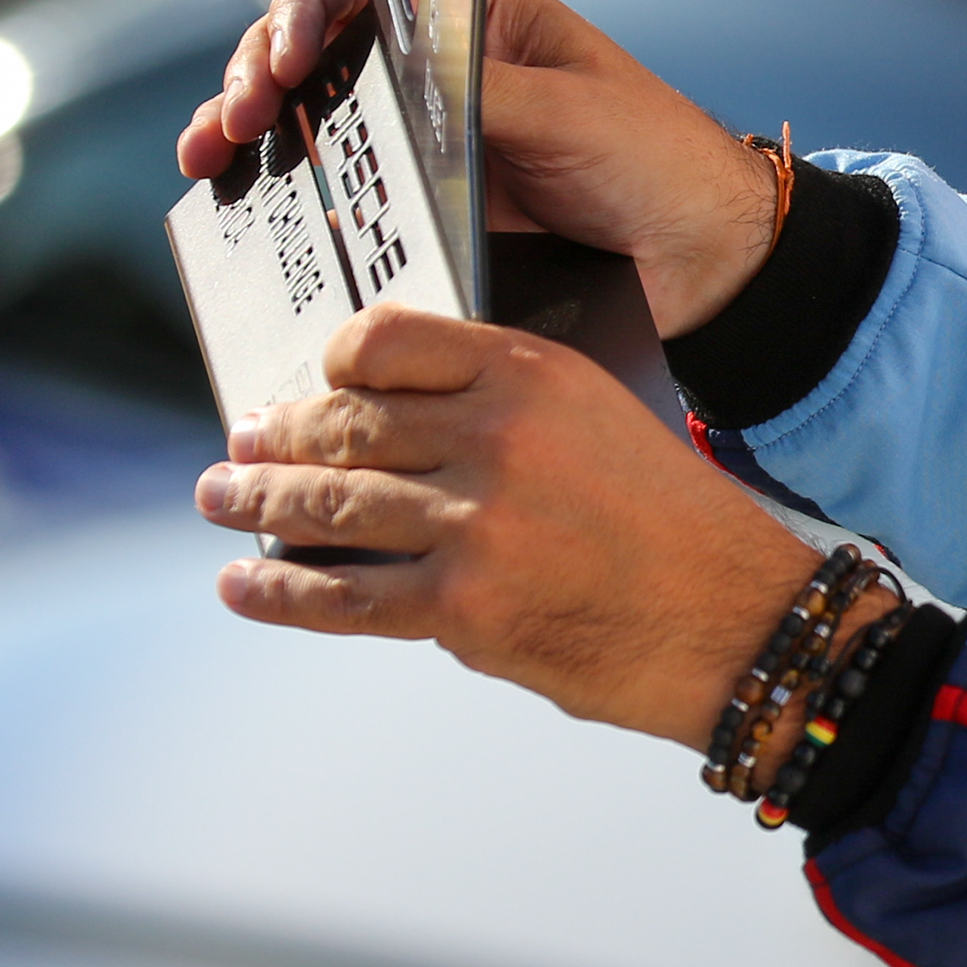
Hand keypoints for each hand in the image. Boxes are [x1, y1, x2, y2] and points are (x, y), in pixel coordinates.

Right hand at [178, 0, 783, 335]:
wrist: (703, 252)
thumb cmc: (660, 160)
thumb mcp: (570, 113)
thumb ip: (476, 92)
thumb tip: (390, 79)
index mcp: (478, 9)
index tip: (288, 49)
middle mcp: (437, 59)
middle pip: (313, 37)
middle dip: (259, 65)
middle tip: (240, 116)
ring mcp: (422, 126)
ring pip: (308, 104)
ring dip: (247, 119)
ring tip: (209, 150)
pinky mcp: (421, 191)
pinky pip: (335, 172)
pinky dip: (282, 176)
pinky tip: (238, 187)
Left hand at [196, 302, 833, 746]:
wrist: (744, 626)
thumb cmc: (680, 534)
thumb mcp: (603, 428)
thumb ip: (506, 417)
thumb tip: (395, 443)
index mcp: (533, 373)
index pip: (385, 340)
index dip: (331, 365)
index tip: (312, 385)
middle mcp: (496, 435)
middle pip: (342, 424)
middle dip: (276, 441)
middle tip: (243, 448)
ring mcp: (474, 523)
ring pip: (326, 506)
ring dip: (256, 505)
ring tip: (222, 500)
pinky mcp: (463, 607)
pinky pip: (341, 596)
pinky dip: (279, 593)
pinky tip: (245, 586)